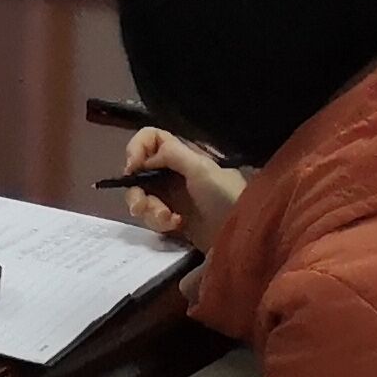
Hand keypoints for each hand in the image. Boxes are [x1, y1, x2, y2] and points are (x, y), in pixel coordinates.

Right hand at [117, 127, 240, 251]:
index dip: (137, 148)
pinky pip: (152, 217)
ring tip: (167, 219)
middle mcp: (174, 172)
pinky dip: (159, 222)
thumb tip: (144, 157)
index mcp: (183, 155)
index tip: (133, 168)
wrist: (243, 237)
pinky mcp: (173, 219)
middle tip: (142, 206)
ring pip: (142, 196)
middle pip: (139, 171)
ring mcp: (173, 197)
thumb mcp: (202, 170)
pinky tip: (176, 226)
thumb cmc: (226, 197)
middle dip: (138, 190)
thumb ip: (171, 154)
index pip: (151, 139)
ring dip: (148, 209)